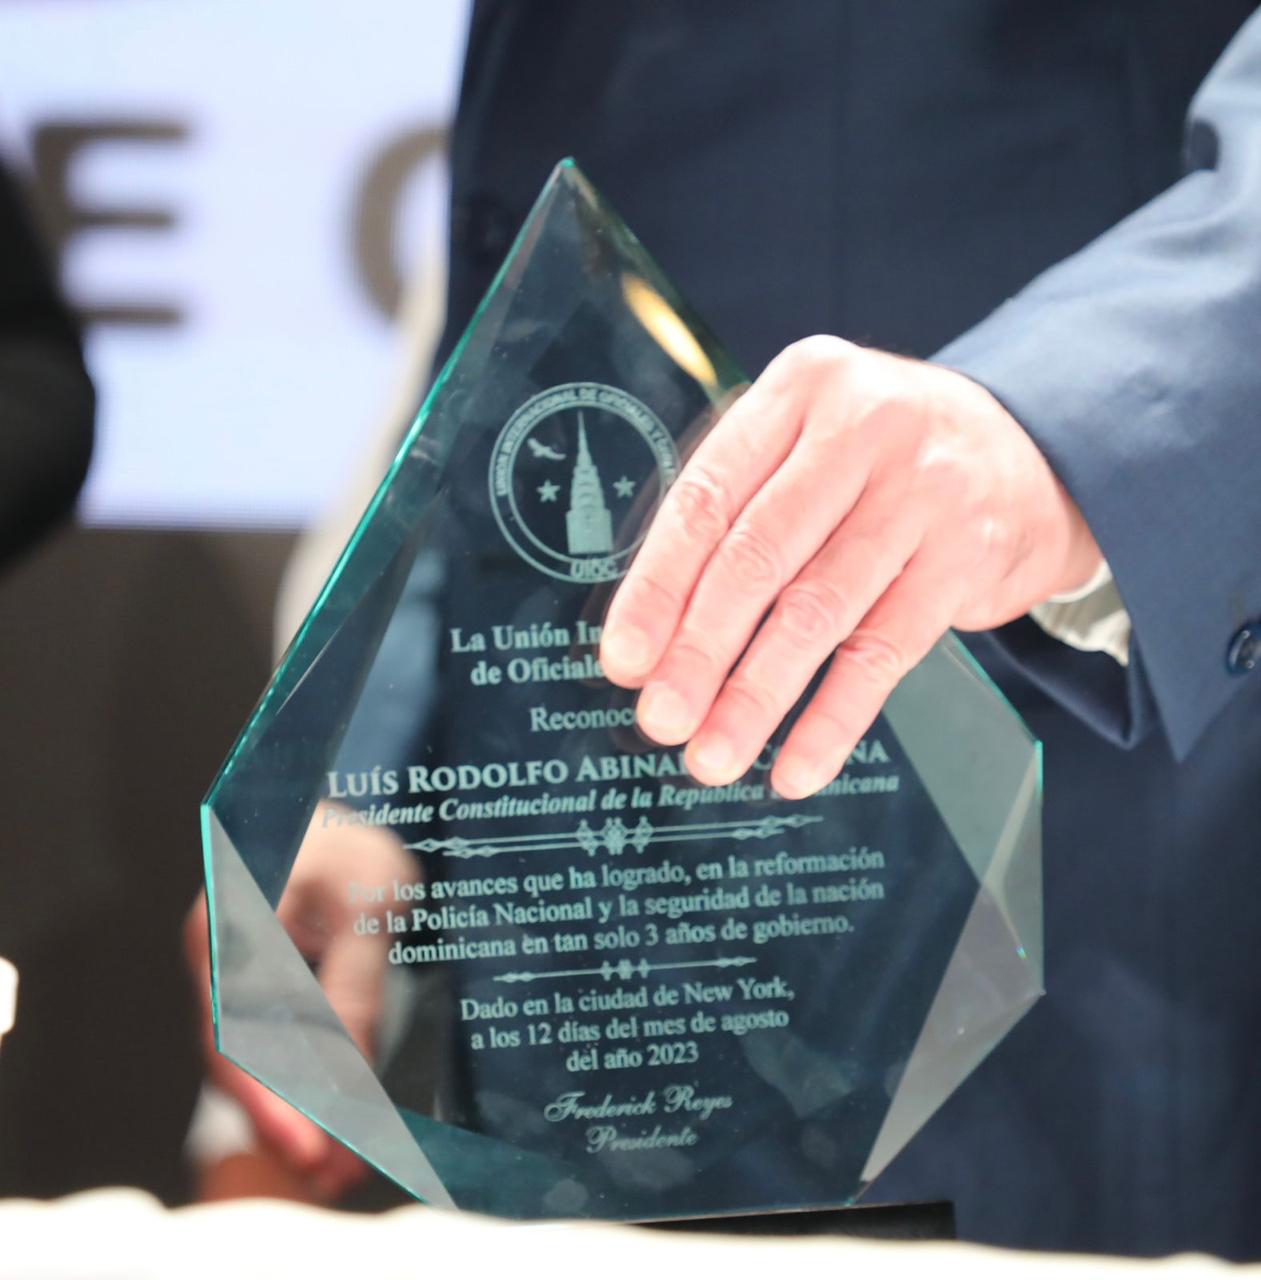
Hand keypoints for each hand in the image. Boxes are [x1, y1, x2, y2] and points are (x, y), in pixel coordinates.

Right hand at [185, 807, 414, 1202]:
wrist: (338, 824)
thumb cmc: (349, 847)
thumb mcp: (367, 898)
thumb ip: (354, 980)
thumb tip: (349, 1071)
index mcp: (227, 920)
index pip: (233, 1028)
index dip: (268, 1095)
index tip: (308, 1143)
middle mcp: (215, 959)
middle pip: (237, 1061)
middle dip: (286, 1122)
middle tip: (338, 1170)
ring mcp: (229, 982)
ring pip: (253, 1067)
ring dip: (297, 1117)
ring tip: (346, 1167)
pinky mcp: (256, 1000)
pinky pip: (272, 1054)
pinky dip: (303, 1093)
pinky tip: (340, 1128)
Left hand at [600, 337, 1101, 798]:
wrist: (1031, 454)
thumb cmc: (885, 461)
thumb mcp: (811, 445)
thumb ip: (740, 510)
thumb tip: (657, 635)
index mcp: (801, 388)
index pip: (708, 498)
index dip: (658, 587)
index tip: (625, 658)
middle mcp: (863, 425)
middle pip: (757, 556)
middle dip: (699, 651)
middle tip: (663, 718)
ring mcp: (923, 489)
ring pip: (817, 610)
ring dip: (756, 696)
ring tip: (714, 754)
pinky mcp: (967, 554)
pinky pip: (886, 651)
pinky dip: (835, 716)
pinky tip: (799, 764)